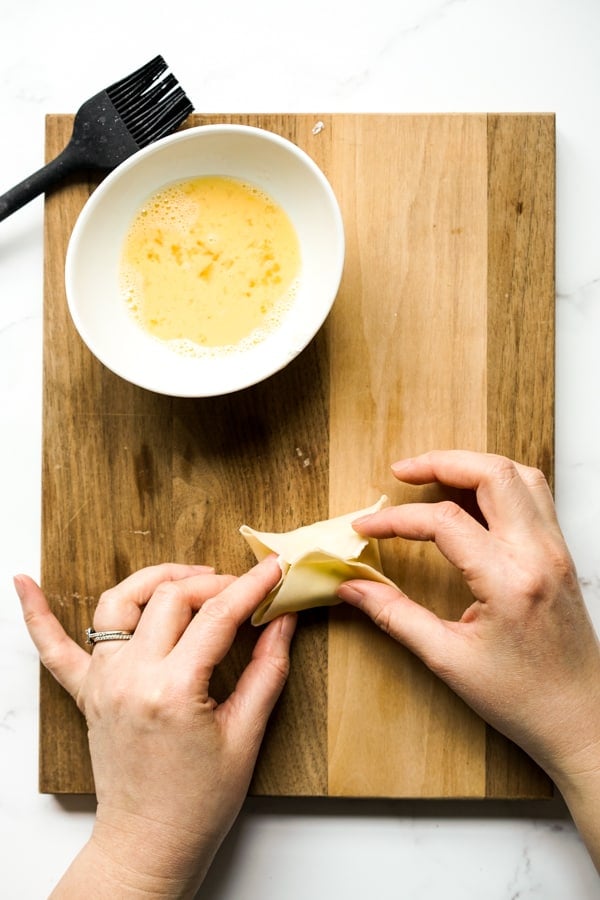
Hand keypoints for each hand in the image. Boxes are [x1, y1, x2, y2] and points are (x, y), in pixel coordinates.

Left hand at [15, 558, 295, 897]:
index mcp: (173, 691)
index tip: (272, 570)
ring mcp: (102, 682)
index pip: (217, 616)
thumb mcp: (246, 737)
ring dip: (154, 579)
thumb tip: (282, 621)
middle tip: (241, 589)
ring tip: (187, 578)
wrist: (150, 844)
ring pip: (119, 602)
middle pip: (171, 597)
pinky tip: (25, 583)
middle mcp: (130, 678)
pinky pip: (53, 648)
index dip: (251, 586)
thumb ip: (267, 671)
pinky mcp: (86, 693)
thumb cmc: (198, 804)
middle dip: (212, 582)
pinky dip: (37, 614)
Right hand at [337, 450, 599, 868]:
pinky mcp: (561, 553)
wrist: (580, 719)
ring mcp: (556, 550)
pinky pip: (533, 495)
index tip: (366, 528)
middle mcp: (539, 555)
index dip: (396, 520)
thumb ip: (395, 616)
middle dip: (440, 462)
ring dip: (473, 466)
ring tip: (434, 476)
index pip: (445, 522)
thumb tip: (353, 587)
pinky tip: (471, 499)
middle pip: (492, 473)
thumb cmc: (522, 699)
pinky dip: (498, 483)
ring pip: (519, 475)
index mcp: (510, 582)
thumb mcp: (448, 660)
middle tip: (401, 472)